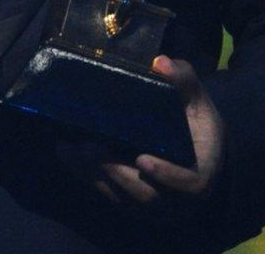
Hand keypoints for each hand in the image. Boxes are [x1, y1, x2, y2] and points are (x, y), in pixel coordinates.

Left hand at [66, 56, 224, 213]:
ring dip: (93, 173)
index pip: (189, 184)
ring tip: (72, 148)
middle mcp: (174, 196)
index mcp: (199, 174)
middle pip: (145, 194)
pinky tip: (64, 150)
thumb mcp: (197, 101)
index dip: (166, 175)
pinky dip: (83, 172)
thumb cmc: (195, 123)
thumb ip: (184, 81)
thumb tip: (160, 63)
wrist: (189, 147)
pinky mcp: (125, 197)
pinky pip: (104, 190)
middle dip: (116, 172)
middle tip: (90, 147)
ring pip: (119, 195)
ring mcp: (148, 201)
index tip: (142, 159)